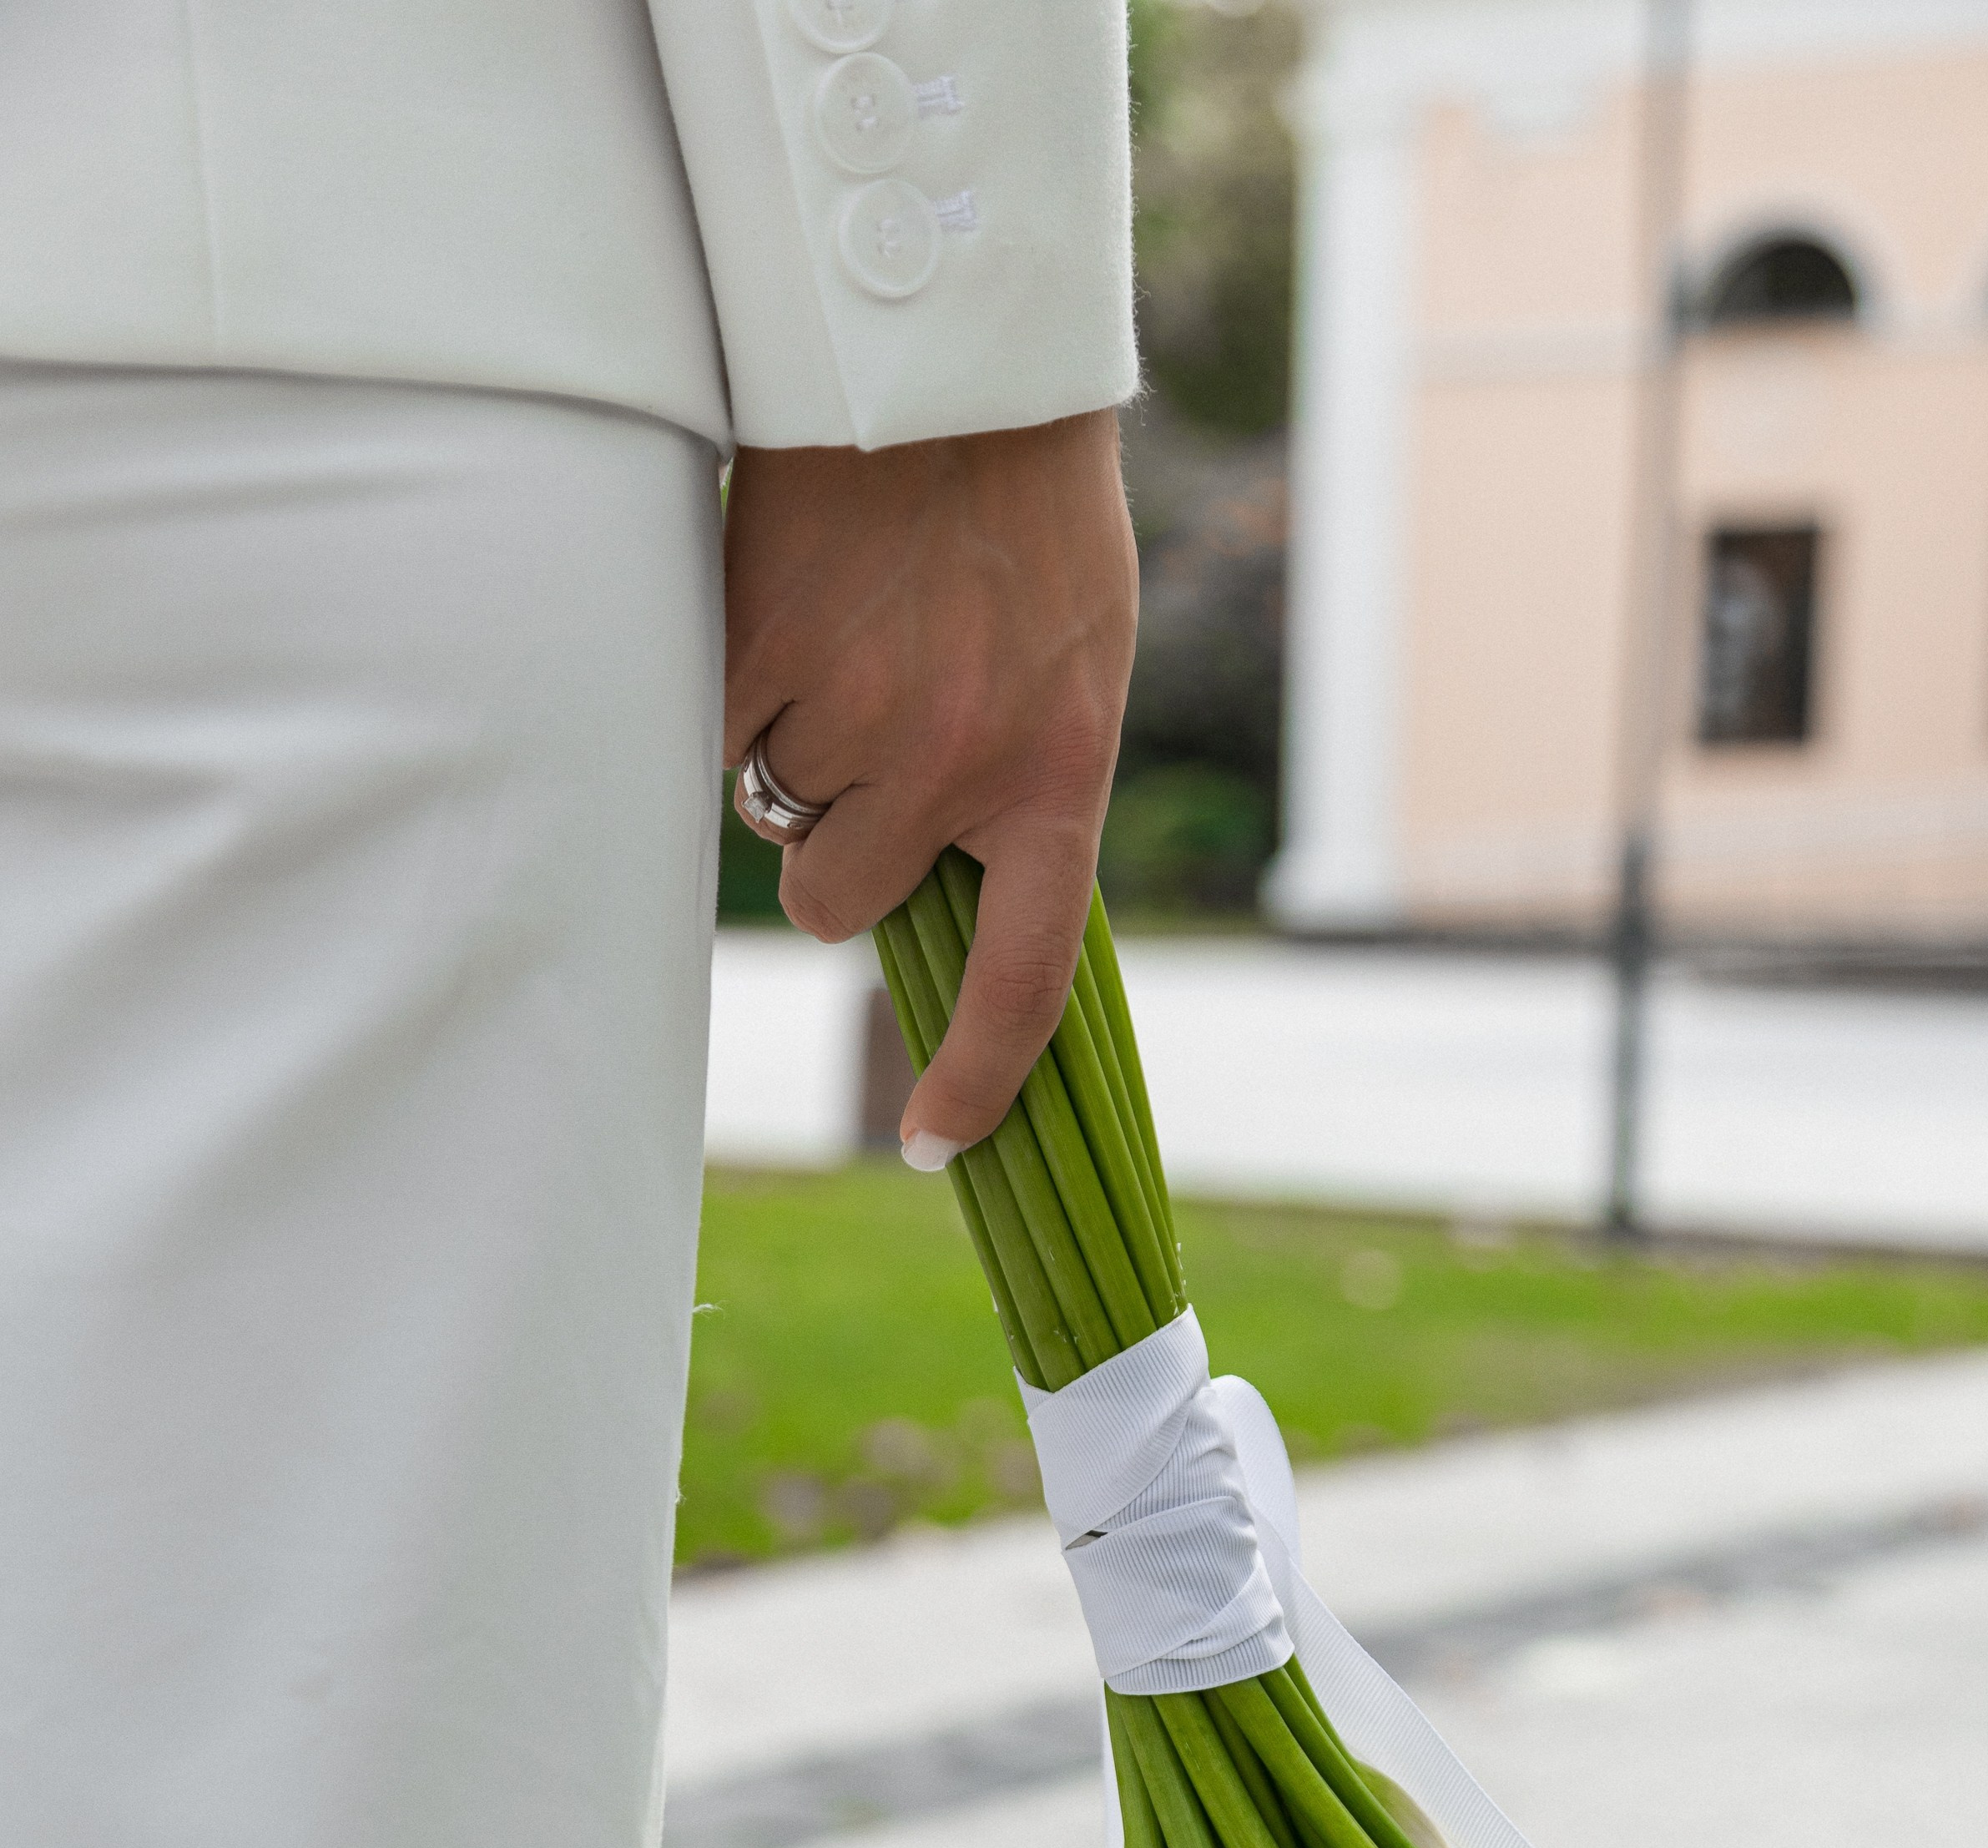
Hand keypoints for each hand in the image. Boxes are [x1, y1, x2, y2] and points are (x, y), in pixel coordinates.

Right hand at [723, 411, 1137, 1156]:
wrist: (955, 361)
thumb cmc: (1028, 517)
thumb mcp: (1074, 666)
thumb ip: (1019, 785)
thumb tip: (938, 896)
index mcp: (1059, 775)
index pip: (1024, 978)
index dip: (978, 1079)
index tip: (933, 1143)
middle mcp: (958, 765)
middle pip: (840, 901)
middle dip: (832, 848)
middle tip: (861, 737)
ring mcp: (854, 715)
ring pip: (771, 817)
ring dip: (786, 753)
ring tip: (840, 636)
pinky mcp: (759, 656)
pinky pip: (712, 734)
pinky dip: (731, 692)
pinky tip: (784, 609)